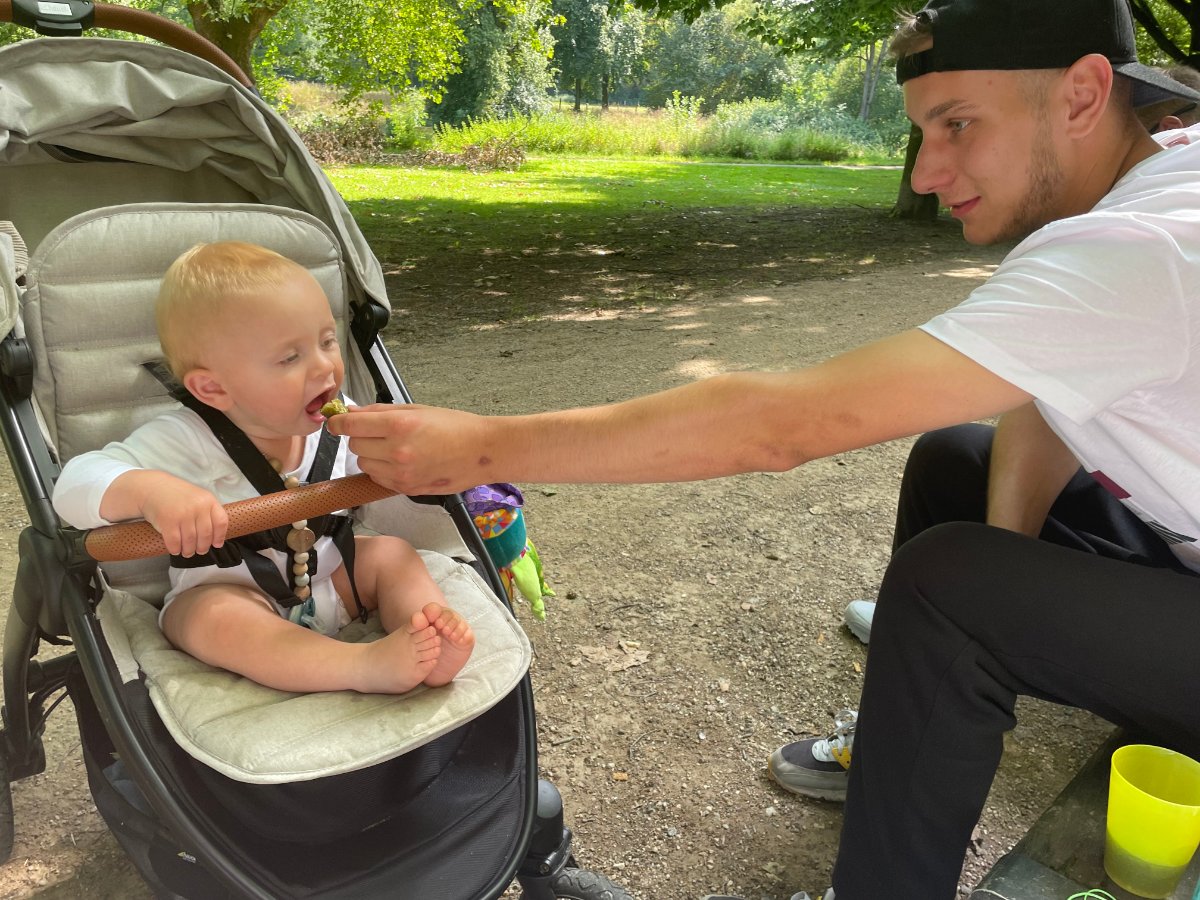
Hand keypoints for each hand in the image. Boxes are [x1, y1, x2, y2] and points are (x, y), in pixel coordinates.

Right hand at [121, 472, 228, 556]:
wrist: (153, 488)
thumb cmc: (177, 496)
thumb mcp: (198, 498)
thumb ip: (207, 513)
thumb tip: (216, 536)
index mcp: (208, 500)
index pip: (221, 522)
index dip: (220, 536)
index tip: (217, 544)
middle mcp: (198, 507)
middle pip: (206, 534)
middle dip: (203, 547)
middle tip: (200, 551)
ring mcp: (183, 514)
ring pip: (190, 540)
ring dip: (189, 550)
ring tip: (187, 552)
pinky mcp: (168, 521)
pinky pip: (175, 542)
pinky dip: (175, 549)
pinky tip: (175, 550)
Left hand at [325, 403, 491, 494]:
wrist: (483, 452)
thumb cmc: (455, 426)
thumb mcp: (417, 409)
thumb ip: (380, 411)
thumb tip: (351, 413)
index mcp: (400, 426)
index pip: (351, 426)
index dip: (338, 422)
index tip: (335, 421)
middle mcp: (397, 451)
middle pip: (354, 445)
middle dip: (361, 436)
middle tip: (379, 432)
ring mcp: (401, 473)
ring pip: (363, 463)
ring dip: (370, 454)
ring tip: (394, 448)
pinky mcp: (406, 488)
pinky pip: (377, 478)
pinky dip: (382, 469)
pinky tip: (401, 461)